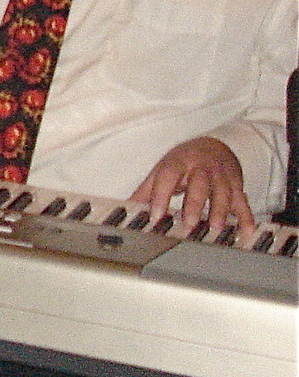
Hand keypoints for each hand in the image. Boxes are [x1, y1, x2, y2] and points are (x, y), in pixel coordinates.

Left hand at [132, 136, 252, 239]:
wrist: (215, 145)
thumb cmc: (184, 161)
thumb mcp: (163, 170)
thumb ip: (147, 190)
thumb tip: (128, 208)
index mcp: (179, 162)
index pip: (168, 176)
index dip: (162, 195)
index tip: (156, 215)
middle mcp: (201, 167)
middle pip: (199, 184)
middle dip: (195, 204)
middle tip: (189, 224)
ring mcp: (221, 175)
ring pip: (223, 192)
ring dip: (221, 210)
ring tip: (216, 228)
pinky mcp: (236, 184)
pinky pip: (242, 201)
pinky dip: (246, 216)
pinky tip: (247, 231)